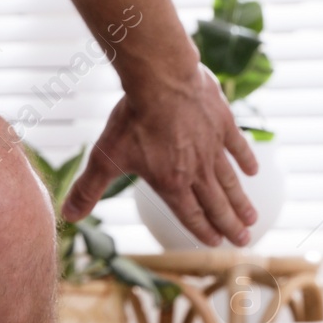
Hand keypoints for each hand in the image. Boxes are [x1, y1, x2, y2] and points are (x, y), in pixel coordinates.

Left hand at [63, 62, 257, 247]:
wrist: (161, 79)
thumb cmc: (132, 121)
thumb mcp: (104, 158)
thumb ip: (88, 190)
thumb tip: (68, 215)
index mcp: (171, 183)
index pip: (190, 215)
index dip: (202, 231)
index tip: (215, 243)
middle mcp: (197, 170)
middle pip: (216, 203)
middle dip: (229, 224)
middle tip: (243, 240)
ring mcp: (213, 147)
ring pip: (230, 181)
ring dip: (241, 201)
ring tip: (253, 218)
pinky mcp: (223, 123)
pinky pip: (237, 146)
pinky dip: (245, 160)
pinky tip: (253, 172)